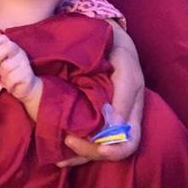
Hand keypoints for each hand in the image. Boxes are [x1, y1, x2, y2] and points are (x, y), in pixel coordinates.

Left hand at [0, 33, 40, 104]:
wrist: (26, 89)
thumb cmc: (9, 75)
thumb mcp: (0, 64)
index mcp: (11, 47)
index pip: (3, 38)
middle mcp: (19, 53)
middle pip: (8, 47)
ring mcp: (24, 63)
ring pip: (7, 66)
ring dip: (2, 76)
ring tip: (4, 79)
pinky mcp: (27, 76)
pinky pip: (12, 79)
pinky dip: (8, 84)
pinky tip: (10, 86)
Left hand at [58, 24, 143, 165]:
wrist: (100, 31)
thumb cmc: (115, 47)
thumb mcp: (124, 63)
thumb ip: (123, 93)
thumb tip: (115, 126)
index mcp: (131, 109)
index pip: (128, 143)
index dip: (113, 150)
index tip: (96, 146)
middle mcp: (118, 119)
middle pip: (107, 149)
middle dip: (88, 152)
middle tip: (66, 141)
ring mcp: (102, 117)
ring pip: (92, 147)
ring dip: (76, 153)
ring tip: (57, 155)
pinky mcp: (86, 111)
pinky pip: (80, 134)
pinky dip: (68, 143)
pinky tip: (56, 147)